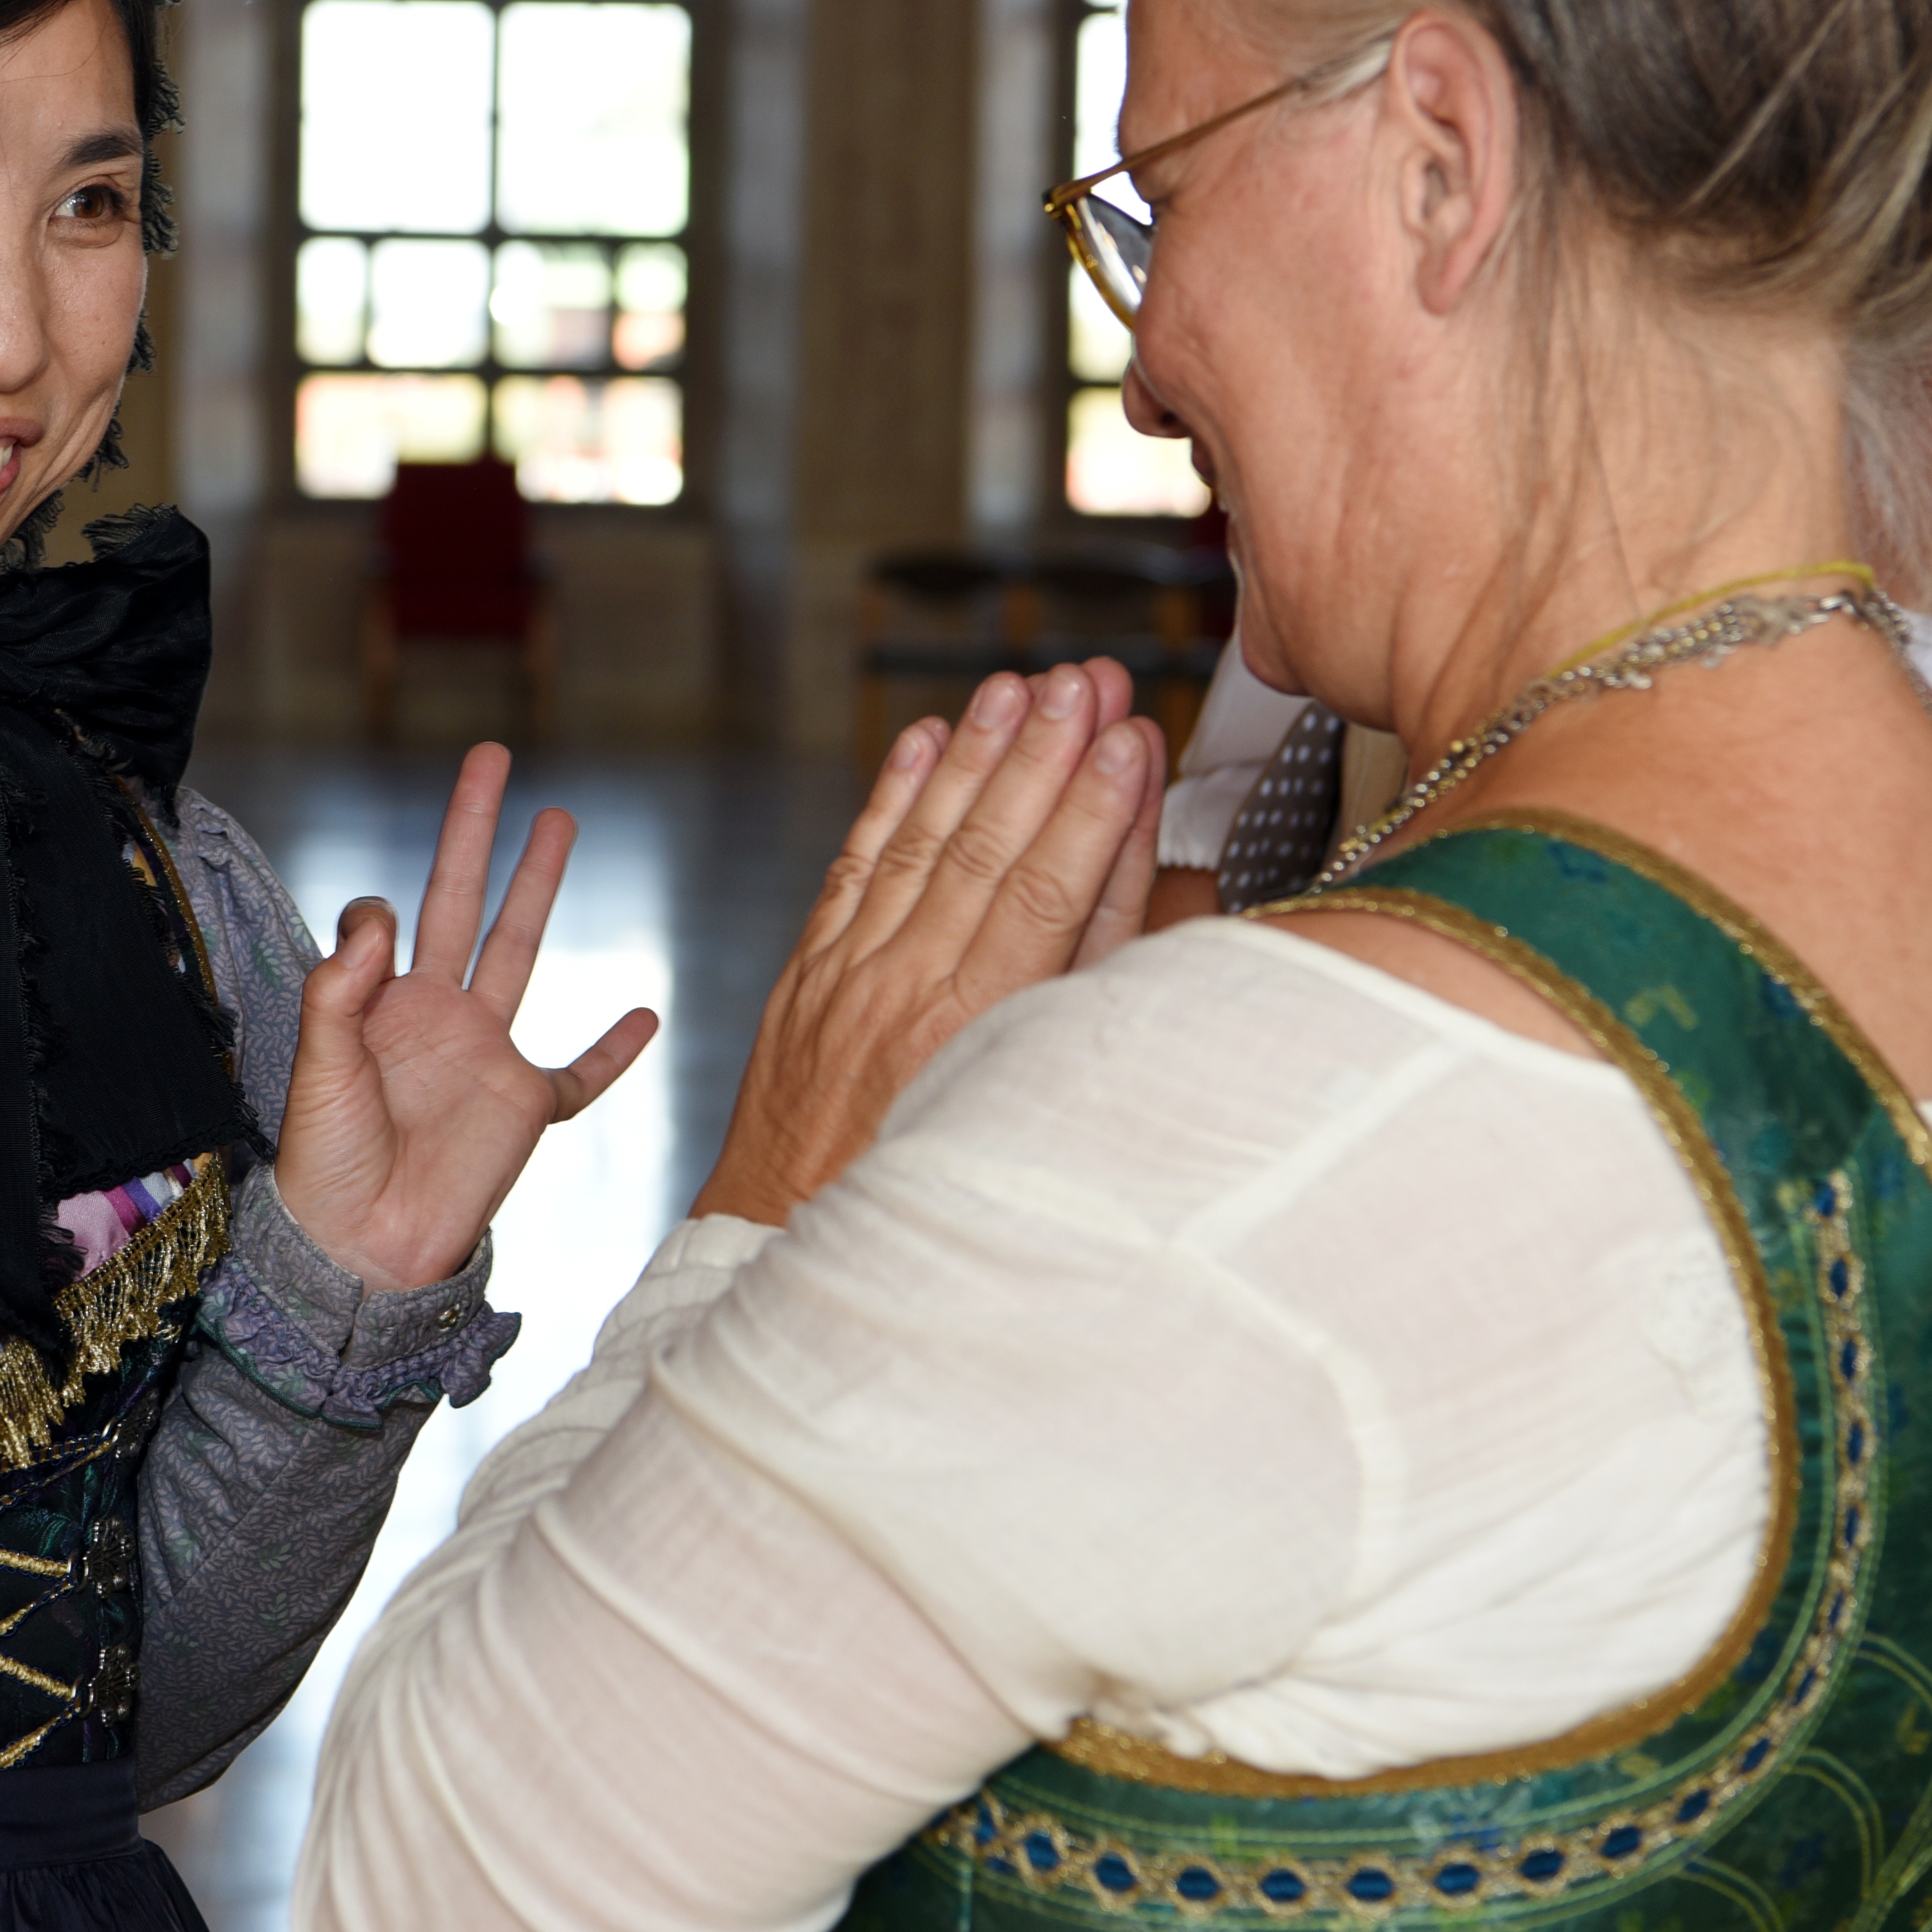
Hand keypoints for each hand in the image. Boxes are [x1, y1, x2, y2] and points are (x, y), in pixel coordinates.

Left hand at [275, 744, 658, 1291]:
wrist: (363, 1248)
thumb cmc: (326, 1164)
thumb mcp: (317, 1066)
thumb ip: (341, 987)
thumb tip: (381, 911)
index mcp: (382, 1003)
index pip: (390, 919)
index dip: (379, 913)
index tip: (380, 929)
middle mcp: (437, 1015)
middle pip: (463, 901)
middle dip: (476, 830)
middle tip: (492, 755)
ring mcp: (486, 1056)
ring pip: (521, 952)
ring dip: (538, 887)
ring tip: (557, 820)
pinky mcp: (525, 1107)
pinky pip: (579, 1077)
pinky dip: (615, 1053)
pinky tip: (647, 1018)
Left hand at [694, 662, 1161, 1229]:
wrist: (798, 1252)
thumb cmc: (934, 1197)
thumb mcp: (1032, 1107)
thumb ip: (1083, 996)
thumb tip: (1133, 892)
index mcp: (975, 1035)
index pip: (1049, 893)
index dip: (1095, 809)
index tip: (1131, 738)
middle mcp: (905, 993)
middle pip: (987, 848)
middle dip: (1042, 753)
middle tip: (1082, 680)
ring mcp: (848, 977)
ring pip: (920, 842)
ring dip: (971, 755)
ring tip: (1016, 688)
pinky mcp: (808, 975)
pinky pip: (853, 866)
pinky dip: (887, 797)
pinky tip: (919, 741)